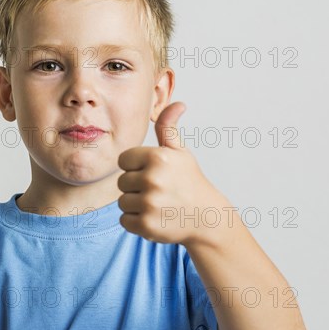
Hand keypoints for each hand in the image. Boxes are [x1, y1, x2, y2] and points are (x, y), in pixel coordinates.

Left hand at [117, 102, 227, 245]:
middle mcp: (152, 179)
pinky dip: (137, 222)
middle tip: (159, 191)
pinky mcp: (147, 225)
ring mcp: (149, 203)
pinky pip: (125, 220)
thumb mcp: (179, 152)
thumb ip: (168, 127)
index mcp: (157, 157)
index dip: (136, 167)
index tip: (153, 173)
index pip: (123, 160)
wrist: (207, 218)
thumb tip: (178, 103)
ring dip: (136, 205)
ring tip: (158, 204)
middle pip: (121, 182)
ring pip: (122, 202)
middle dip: (136, 187)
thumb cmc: (189, 181)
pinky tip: (156, 218)